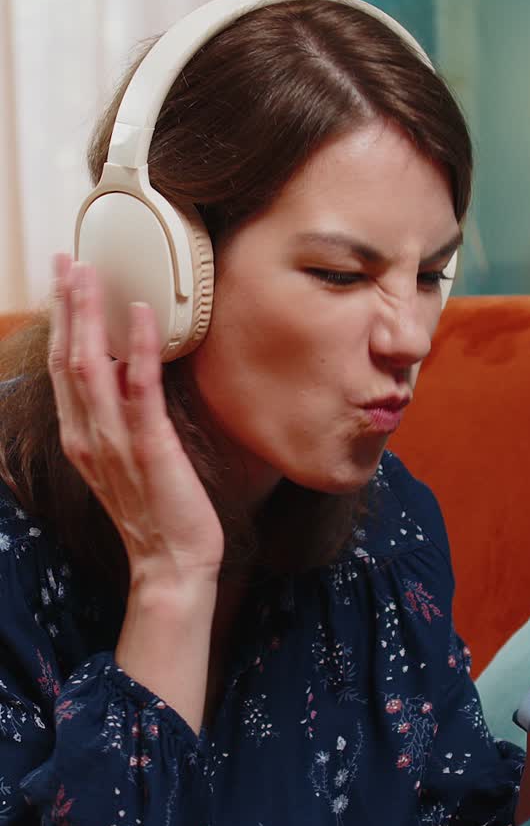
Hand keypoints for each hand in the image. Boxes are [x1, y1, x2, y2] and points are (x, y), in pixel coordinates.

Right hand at [48, 254, 224, 586]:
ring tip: (91, 273)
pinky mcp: (151, 447)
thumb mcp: (126, 461)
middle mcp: (89, 437)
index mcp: (81, 438)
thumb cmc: (157, 514)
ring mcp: (115, 442)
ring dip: (90, 315)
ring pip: (91, 366)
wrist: (172, 564)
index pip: (62, 369)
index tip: (63, 283)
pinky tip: (140, 314)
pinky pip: (139, 389)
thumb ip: (117, 421)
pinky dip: (136, 348)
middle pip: (67, 359)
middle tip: (68, 261)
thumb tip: (122, 379)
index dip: (60, 324)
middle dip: (66, 306)